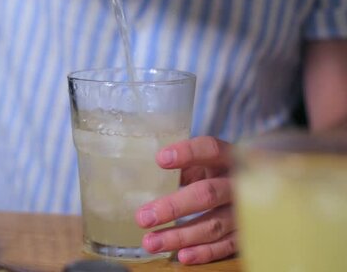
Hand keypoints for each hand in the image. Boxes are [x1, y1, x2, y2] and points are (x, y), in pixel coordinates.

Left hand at [134, 136, 235, 264]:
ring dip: (180, 236)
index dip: (188, 153)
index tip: (160, 159)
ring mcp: (246, 209)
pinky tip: (182, 255)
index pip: (211, 149)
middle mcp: (240, 182)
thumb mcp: (205, 162)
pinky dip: (205, 252)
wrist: (261, 186)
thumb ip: (183, 167)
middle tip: (143, 218)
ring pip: (214, 225)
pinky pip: (227, 246)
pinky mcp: (247, 232)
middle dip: (173, 207)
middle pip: (207, 194)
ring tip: (151, 242)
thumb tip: (147, 178)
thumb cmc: (218, 171)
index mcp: (228, 156)